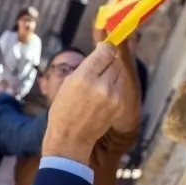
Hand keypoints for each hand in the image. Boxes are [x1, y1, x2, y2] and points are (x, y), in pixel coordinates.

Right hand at [42, 42, 126, 162]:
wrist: (71, 137)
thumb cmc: (64, 108)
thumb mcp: (69, 82)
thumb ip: (87, 66)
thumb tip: (103, 50)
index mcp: (84, 77)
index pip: (106, 51)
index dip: (105, 47)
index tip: (103, 47)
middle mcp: (101, 85)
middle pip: (115, 60)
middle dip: (108, 60)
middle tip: (99, 66)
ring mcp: (113, 96)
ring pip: (120, 72)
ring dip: (112, 72)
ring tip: (99, 82)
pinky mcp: (119, 105)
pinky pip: (121, 85)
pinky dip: (114, 85)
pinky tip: (103, 93)